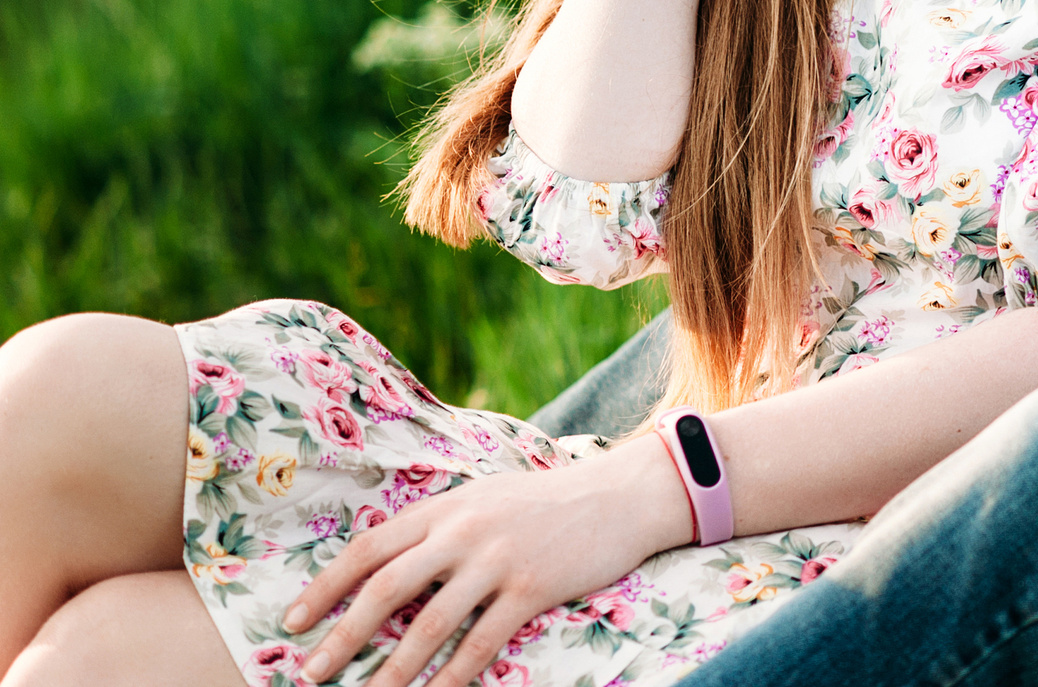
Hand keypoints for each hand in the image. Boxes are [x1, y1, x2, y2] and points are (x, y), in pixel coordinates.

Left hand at [284, 440, 692, 685]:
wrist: (619, 495)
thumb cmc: (547, 501)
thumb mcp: (484, 498)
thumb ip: (439, 527)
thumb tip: (386, 566)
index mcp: (446, 507)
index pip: (369, 548)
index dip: (326, 588)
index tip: (292, 623)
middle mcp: (465, 530)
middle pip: (387, 588)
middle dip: (342, 637)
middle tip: (310, 674)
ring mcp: (499, 559)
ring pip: (430, 624)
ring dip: (391, 670)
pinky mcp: (532, 588)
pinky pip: (482, 642)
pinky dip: (452, 676)